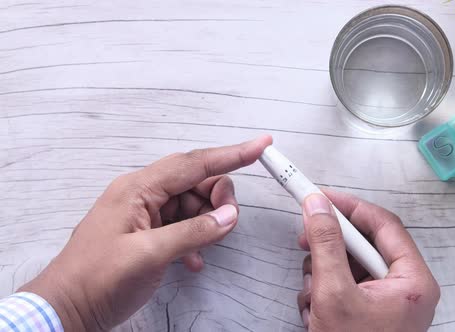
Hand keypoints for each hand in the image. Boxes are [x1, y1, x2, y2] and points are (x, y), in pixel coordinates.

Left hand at [18, 136, 272, 330]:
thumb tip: (229, 216)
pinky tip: (194, 261)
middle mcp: (143, 194)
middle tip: (227, 222)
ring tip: (203, 249)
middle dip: (218, 197)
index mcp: (139, 188)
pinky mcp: (146, 233)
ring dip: (207, 223)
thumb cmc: (98, 279)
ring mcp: (144, 213)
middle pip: (195, 181)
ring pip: (191, 204)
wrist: (66, 309)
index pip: (194, 163)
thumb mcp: (149, 255)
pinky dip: (195, 238)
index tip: (261, 145)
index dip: (232, 153)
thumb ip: (193, 232)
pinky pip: (182, 224)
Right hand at [296, 191, 439, 331]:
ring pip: (350, 265)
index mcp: (413, 281)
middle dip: (330, 245)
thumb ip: (326, 245)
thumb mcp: (334, 294)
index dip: (350, 207)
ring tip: (313, 293)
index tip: (323, 197)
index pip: (384, 224)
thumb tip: (318, 208)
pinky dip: (324, 292)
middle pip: (365, 244)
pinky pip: (345, 285)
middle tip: (307, 237)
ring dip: (322, 274)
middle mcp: (404, 289)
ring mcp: (386, 301)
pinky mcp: (369, 311)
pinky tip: (315, 310)